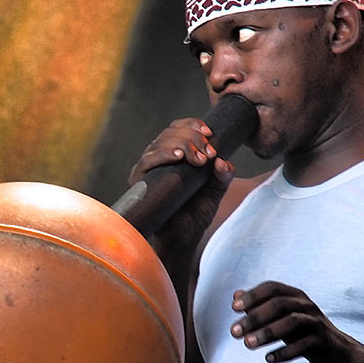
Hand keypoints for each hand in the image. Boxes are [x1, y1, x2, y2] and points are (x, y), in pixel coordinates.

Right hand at [128, 118, 233, 244]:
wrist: (183, 237)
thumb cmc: (196, 213)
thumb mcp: (216, 190)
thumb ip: (223, 175)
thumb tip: (223, 162)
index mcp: (175, 154)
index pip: (178, 128)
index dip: (193, 125)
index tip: (210, 133)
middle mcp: (159, 157)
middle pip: (170, 132)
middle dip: (192, 138)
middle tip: (208, 154)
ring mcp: (148, 168)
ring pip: (160, 142)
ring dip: (182, 144)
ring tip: (198, 159)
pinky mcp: (140, 180)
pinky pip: (147, 160)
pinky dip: (163, 155)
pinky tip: (178, 158)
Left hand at [230, 281, 361, 362]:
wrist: (337, 353)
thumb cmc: (303, 333)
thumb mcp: (281, 318)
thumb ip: (260, 307)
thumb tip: (235, 295)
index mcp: (295, 295)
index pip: (272, 288)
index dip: (253, 296)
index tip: (234, 308)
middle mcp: (307, 305)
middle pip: (279, 304)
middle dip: (255, 317)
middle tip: (234, 332)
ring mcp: (316, 322)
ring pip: (291, 322)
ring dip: (267, 333)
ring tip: (247, 345)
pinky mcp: (323, 341)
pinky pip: (303, 345)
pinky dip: (284, 352)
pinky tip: (268, 359)